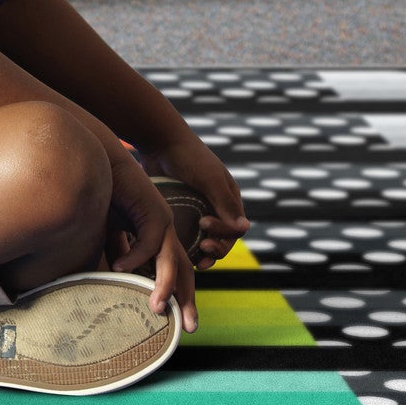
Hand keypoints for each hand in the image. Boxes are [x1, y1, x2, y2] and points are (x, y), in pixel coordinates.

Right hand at [103, 145, 197, 332]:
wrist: (102, 163)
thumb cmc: (104, 197)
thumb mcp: (110, 235)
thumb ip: (117, 255)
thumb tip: (113, 280)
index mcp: (160, 238)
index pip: (175, 273)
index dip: (178, 297)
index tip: (178, 322)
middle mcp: (168, 232)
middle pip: (184, 271)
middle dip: (187, 301)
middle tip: (190, 329)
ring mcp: (163, 220)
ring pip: (171, 261)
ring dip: (165, 286)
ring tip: (157, 309)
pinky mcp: (154, 209)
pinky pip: (149, 241)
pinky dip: (134, 256)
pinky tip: (119, 268)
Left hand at [158, 128, 245, 261]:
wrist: (160, 142)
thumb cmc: (188, 157)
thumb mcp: (209, 179)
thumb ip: (226, 204)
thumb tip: (244, 229)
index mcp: (229, 199)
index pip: (235, 228)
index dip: (224, 233)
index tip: (204, 224)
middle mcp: (216, 208)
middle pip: (223, 240)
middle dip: (216, 249)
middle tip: (202, 251)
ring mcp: (197, 212)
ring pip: (205, 242)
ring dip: (203, 255)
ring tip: (195, 262)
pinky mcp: (180, 214)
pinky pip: (187, 237)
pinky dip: (186, 248)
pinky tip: (178, 254)